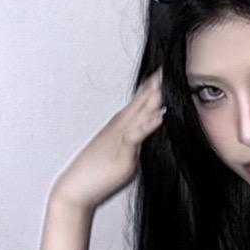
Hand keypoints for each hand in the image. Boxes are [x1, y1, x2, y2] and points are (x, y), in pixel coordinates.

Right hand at [51, 67, 165, 212]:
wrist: (76, 187)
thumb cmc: (97, 171)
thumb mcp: (121, 150)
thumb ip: (136, 139)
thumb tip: (152, 133)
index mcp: (122, 123)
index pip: (143, 97)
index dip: (156, 83)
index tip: (171, 68)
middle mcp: (122, 125)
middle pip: (144, 98)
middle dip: (158, 81)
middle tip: (173, 62)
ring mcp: (122, 136)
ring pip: (141, 111)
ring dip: (156, 96)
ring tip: (169, 80)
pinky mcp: (123, 152)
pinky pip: (136, 135)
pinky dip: (148, 124)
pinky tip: (159, 116)